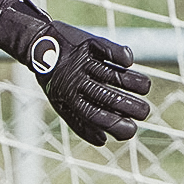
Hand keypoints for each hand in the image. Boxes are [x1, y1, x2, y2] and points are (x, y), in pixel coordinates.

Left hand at [0, 0, 151, 145]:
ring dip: (134, 82)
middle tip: (145, 111)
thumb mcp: (61, 104)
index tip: (132, 129)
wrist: (38, 45)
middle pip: (107, 96)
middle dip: (130, 106)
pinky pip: (107, 49)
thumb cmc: (56, 80)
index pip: (95, 115)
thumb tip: (103, 141)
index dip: (116, 124)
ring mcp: (82, 62)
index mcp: (69, 99)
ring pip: (113, 74)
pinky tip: (129, 62)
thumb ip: (80, 123)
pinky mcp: (88, 42)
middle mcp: (76, 81)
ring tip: (145, 87)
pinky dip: (121, 54)